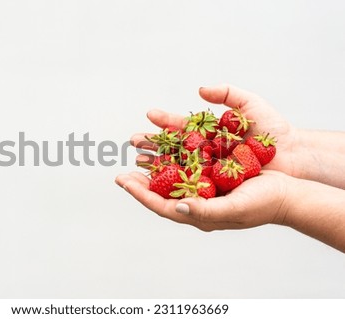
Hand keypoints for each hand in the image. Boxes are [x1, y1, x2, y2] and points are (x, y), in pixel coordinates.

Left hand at [115, 170, 292, 230]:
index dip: (141, 194)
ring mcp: (204, 187)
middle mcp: (197, 202)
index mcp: (199, 214)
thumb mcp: (234, 208)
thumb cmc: (263, 203)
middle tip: (123, 172)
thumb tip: (176, 208)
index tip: (123, 181)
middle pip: (162, 193)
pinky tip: (165, 146)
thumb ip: (205, 211)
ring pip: (171, 177)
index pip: (162, 206)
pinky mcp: (212, 172)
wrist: (287, 191)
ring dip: (154, 165)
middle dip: (142, 182)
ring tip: (139, 154)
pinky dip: (174, 155)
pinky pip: (187, 163)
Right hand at [131, 84, 300, 177]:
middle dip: (152, 145)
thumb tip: (200, 89)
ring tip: (138, 162)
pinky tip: (156, 184)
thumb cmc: (275, 132)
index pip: (181, 127)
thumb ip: (227, 93)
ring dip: (155, 166)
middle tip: (133, 143)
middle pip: (172, 149)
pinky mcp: (215, 188)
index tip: (150, 115)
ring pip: (176, 168)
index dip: (165, 121)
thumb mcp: (250, 105)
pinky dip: (171, 185)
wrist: (293, 158)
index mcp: (209, 134)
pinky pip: (190, 186)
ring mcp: (209, 171)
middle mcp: (205, 153)